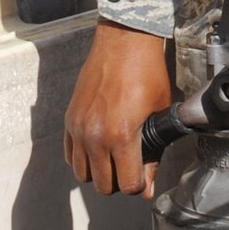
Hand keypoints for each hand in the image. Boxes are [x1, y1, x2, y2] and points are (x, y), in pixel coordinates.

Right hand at [63, 19, 172, 195]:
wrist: (124, 42)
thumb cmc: (146, 72)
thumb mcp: (159, 115)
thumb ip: (153, 154)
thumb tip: (147, 187)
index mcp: (121, 136)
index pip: (128, 184)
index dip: (140, 184)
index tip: (144, 174)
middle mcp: (95, 136)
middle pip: (103, 185)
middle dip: (119, 181)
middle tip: (130, 167)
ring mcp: (79, 128)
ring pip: (83, 174)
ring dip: (99, 172)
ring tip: (113, 158)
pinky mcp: (70, 119)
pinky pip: (69, 155)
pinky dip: (82, 158)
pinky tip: (97, 148)